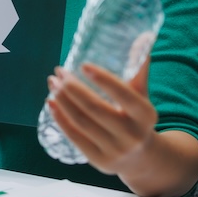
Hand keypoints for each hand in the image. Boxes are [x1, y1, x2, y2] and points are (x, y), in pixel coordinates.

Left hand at [46, 58, 156, 175]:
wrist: (142, 158)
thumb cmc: (138, 118)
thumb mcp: (143, 95)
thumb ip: (139, 68)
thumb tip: (143, 36)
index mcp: (146, 115)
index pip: (124, 94)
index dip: (103, 79)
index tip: (83, 65)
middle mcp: (132, 135)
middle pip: (95, 108)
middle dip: (72, 87)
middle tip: (59, 72)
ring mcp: (115, 150)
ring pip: (81, 121)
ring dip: (62, 100)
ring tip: (53, 82)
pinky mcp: (98, 160)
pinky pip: (74, 137)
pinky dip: (60, 118)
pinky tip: (51, 102)